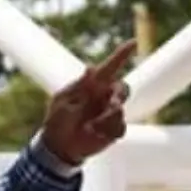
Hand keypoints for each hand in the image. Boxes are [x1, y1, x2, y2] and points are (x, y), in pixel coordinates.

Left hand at [40, 41, 136, 165]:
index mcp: (91, 85)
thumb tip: (90, 67)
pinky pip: (120, 127)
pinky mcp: (113, 130)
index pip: (110, 67)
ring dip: (107, 118)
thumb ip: (79, 87)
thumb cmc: (57, 120)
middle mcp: (104, 97)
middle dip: (119, 95)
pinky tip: (95, 134)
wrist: (58, 147)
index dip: (122, 54)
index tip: (133, 43)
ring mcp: (109, 114)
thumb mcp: (63, 101)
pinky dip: (108, 131)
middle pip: (123, 88)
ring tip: (91, 127)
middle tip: (113, 103)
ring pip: (121, 110)